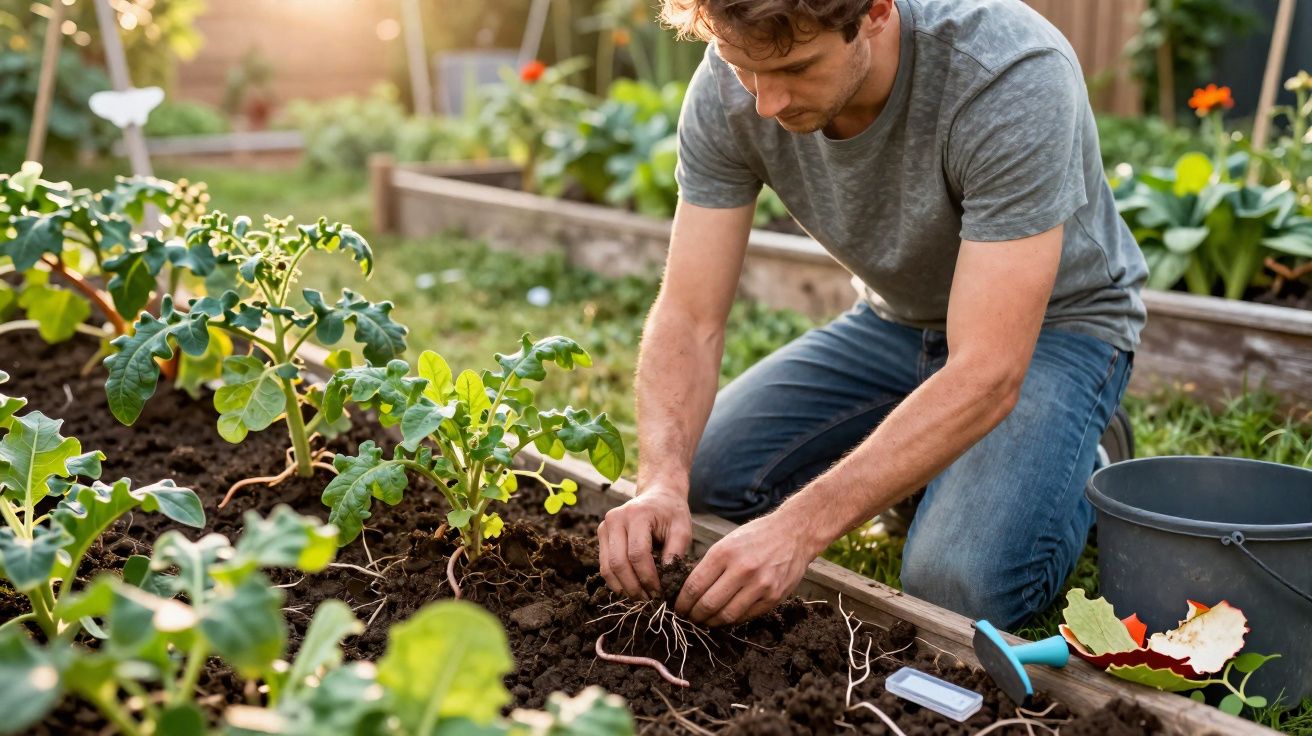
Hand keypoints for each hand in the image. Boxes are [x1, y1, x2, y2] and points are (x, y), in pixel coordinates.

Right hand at [598, 485, 692, 600]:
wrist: (658, 495)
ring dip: (624, 589)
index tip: (660, 594)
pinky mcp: (601, 535)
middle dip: (634, 588)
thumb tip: (666, 582)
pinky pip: (604, 566)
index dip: (648, 578)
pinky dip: (617, 582)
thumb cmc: (672, 513)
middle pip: (619, 563)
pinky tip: (632, 589)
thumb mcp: (682, 529)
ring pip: (607, 568)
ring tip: (641, 599)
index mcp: (637, 514)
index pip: (638, 554)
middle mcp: (615, 518)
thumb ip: (675, 553)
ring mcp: (604, 526)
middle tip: (650, 602)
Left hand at [675, 512, 820, 626]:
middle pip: (708, 604)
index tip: (678, 609)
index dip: (682, 602)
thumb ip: (710, 565)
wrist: (794, 533)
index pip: (694, 586)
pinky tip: (726, 617)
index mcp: (724, 553)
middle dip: (694, 616)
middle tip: (689, 619)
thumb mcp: (728, 542)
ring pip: (727, 615)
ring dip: (712, 622)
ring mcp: (759, 585)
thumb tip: (691, 591)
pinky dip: (733, 620)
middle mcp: (741, 569)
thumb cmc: (756, 536)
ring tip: (706, 621)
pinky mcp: (773, 597)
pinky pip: (746, 616)